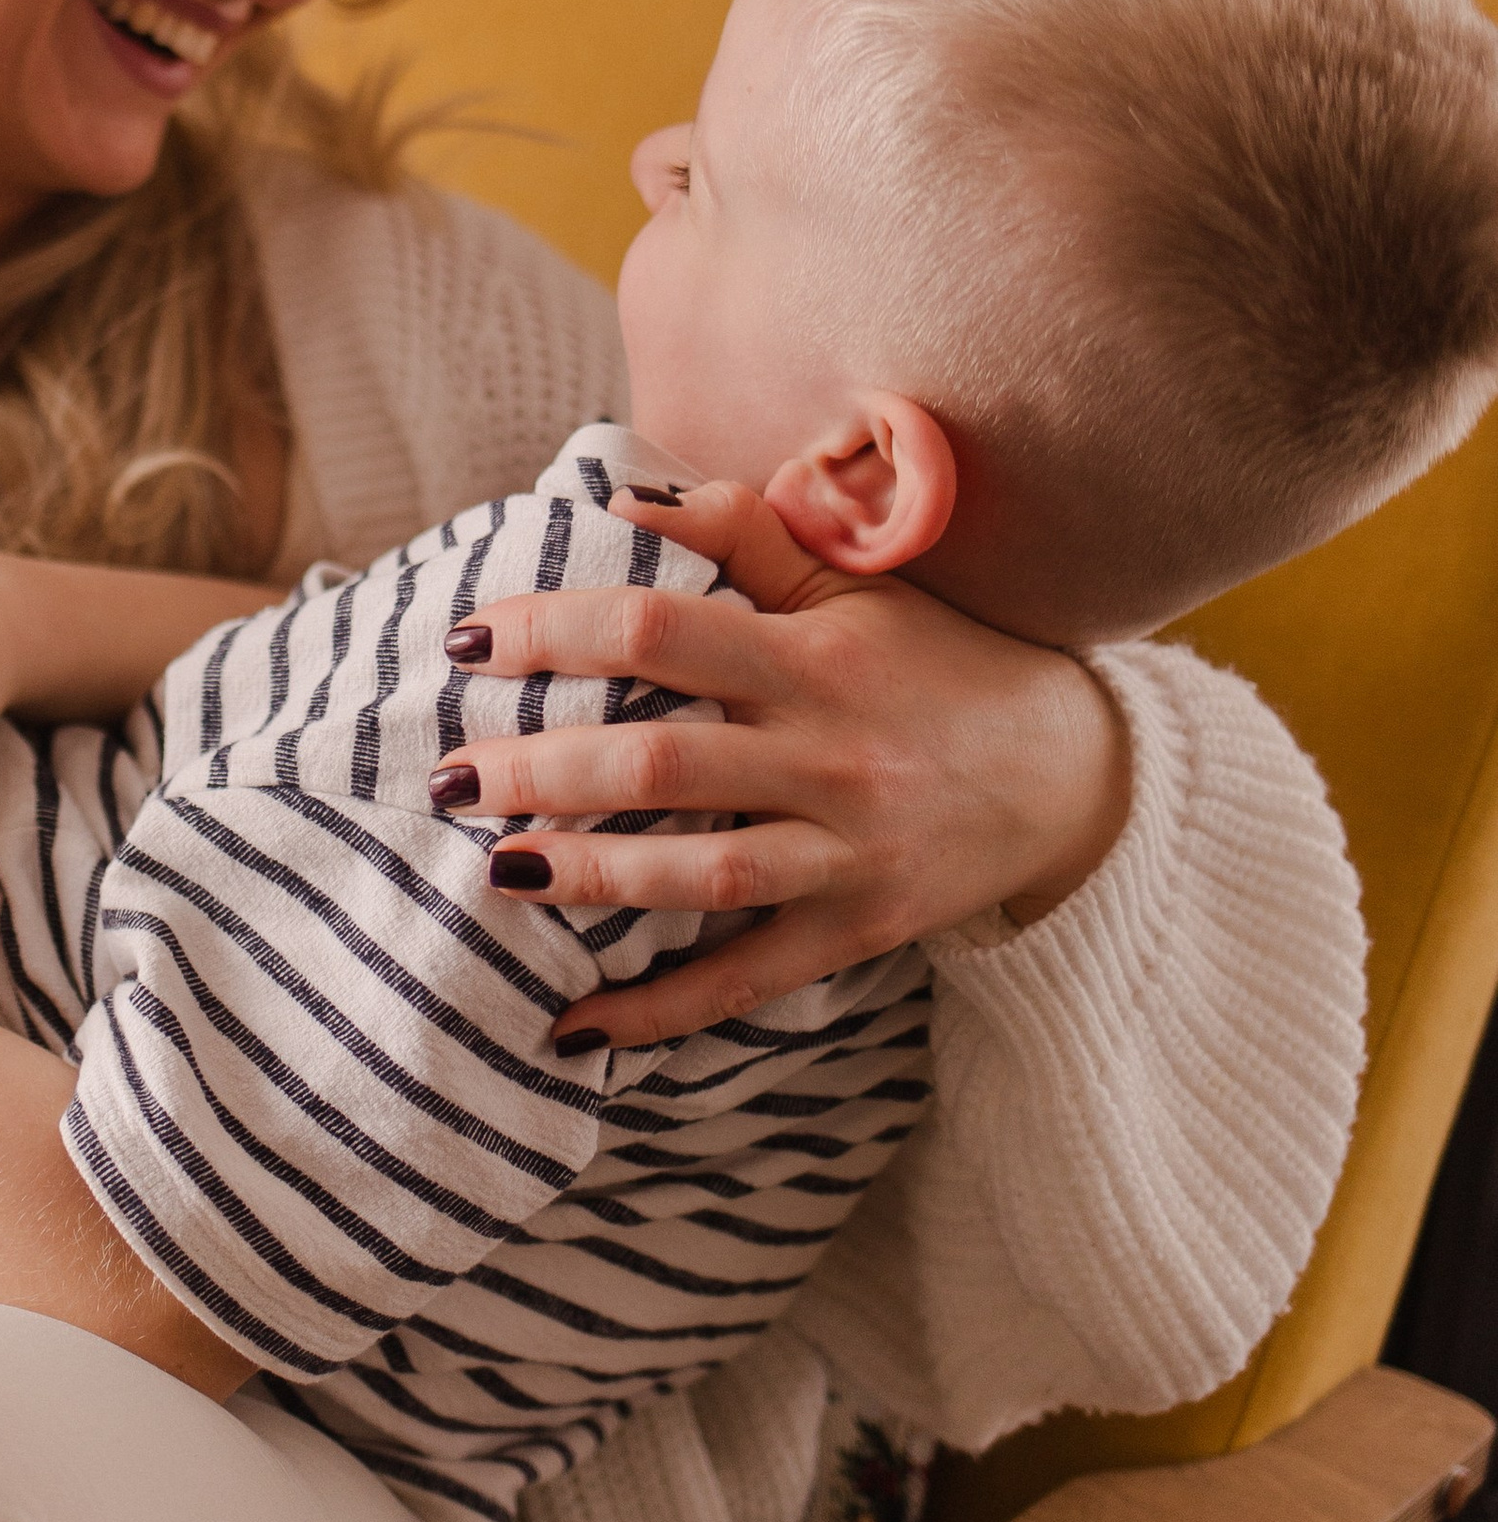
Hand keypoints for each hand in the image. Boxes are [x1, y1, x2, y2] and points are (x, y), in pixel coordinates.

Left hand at [431, 483, 1127, 1046]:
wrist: (1074, 774)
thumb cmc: (937, 660)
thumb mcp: (856, 581)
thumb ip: (744, 530)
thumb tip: (621, 497)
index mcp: (815, 657)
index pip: (663, 629)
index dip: (556, 630)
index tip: (468, 640)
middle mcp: (831, 757)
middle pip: (665, 764)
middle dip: (544, 769)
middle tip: (448, 772)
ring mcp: (847, 852)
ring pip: (701, 876)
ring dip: (591, 878)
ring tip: (498, 871)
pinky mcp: (858, 930)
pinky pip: (746, 980)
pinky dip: (659, 1009)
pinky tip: (574, 1025)